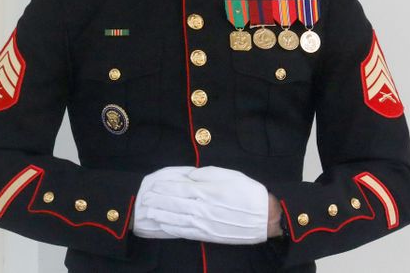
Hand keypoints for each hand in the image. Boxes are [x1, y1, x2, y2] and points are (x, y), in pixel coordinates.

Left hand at [139, 165, 268, 244]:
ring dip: (161, 215)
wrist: (264, 217)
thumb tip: (189, 176)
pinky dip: (173, 228)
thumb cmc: (247, 192)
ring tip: (148, 212)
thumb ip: (205, 175)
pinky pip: (186, 231)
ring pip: (177, 218)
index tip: (152, 186)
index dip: (163, 187)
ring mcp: (205, 222)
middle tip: (144, 198)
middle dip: (157, 200)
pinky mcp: (208, 234)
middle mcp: (203, 207)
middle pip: (174, 203)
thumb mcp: (227, 175)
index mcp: (207, 191)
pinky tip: (164, 225)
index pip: (179, 188)